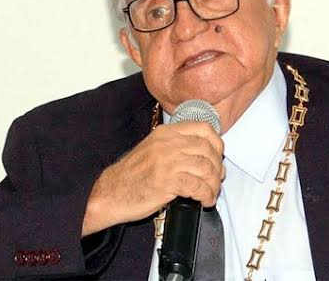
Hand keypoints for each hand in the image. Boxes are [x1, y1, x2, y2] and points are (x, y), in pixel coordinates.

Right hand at [81, 121, 224, 236]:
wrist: (110, 193)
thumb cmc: (131, 175)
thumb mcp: (153, 149)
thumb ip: (176, 146)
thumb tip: (206, 155)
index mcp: (166, 132)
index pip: (203, 128)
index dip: (217, 143)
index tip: (218, 156)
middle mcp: (168, 143)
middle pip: (208, 150)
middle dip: (217, 167)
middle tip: (216, 179)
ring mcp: (167, 161)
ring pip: (206, 168)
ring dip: (213, 184)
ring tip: (211, 192)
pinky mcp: (167, 181)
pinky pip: (198, 186)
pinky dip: (206, 195)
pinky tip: (205, 201)